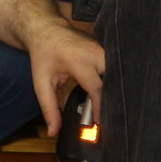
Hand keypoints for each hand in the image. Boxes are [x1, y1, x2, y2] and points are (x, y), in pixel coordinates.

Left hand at [24, 19, 106, 139]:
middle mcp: (96, 53)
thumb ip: (48, 108)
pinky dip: (117, 82)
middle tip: (114, 120)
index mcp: (79, 60)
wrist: (48, 29)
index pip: (97, 88)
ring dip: (118, 91)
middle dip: (115, 99)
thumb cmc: (44, 56)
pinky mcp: (108, 50)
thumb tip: (53, 132)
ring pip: (119, 74)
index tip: (100, 124)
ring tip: (116, 110)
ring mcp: (104, 49)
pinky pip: (117, 68)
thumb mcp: (41, 83)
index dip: (100, 108)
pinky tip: (116, 96)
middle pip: (114, 80)